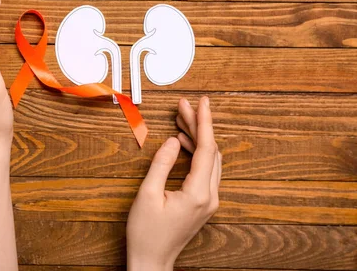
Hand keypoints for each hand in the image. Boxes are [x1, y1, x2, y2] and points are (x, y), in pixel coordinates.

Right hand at [126, 96, 221, 269]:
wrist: (152, 261)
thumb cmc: (146, 234)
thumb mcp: (147, 194)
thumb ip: (162, 163)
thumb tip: (174, 140)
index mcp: (198, 193)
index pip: (206, 149)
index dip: (204, 122)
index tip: (201, 102)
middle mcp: (209, 197)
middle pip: (210, 151)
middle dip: (198, 125)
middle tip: (184, 105)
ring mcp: (208, 201)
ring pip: (209, 160)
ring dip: (197, 137)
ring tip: (181, 119)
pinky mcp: (203, 203)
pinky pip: (206, 170)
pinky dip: (196, 152)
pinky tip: (183, 142)